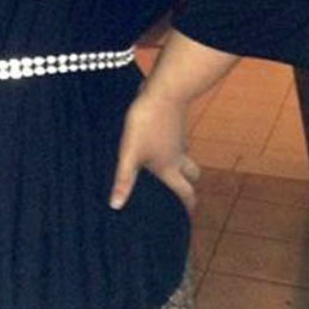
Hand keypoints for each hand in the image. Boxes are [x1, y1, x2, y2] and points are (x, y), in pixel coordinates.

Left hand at [111, 84, 199, 213]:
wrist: (164, 91)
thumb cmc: (146, 124)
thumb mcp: (130, 153)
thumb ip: (124, 179)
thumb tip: (116, 206)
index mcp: (170, 168)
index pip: (186, 193)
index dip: (188, 207)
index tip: (188, 217)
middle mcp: (179, 156)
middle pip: (191, 176)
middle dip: (188, 186)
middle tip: (181, 195)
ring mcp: (179, 140)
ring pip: (184, 158)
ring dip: (180, 166)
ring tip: (165, 171)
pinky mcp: (174, 125)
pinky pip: (176, 143)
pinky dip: (171, 149)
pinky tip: (155, 146)